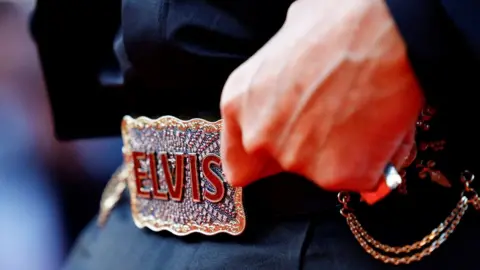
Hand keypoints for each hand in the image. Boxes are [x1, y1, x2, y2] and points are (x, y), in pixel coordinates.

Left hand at [220, 0, 422, 192]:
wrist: (390, 32)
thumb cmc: (340, 24)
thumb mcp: (288, 39)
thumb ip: (280, 78)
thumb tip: (295, 83)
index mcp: (239, 103)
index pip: (239, 164)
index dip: (264, 161)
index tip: (283, 154)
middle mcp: (259, 137)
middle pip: (281, 167)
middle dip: (306, 151)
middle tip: (333, 120)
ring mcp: (297, 160)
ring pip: (321, 172)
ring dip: (341, 154)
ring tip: (361, 114)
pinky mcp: (337, 175)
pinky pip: (356, 177)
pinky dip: (371, 162)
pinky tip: (380, 127)